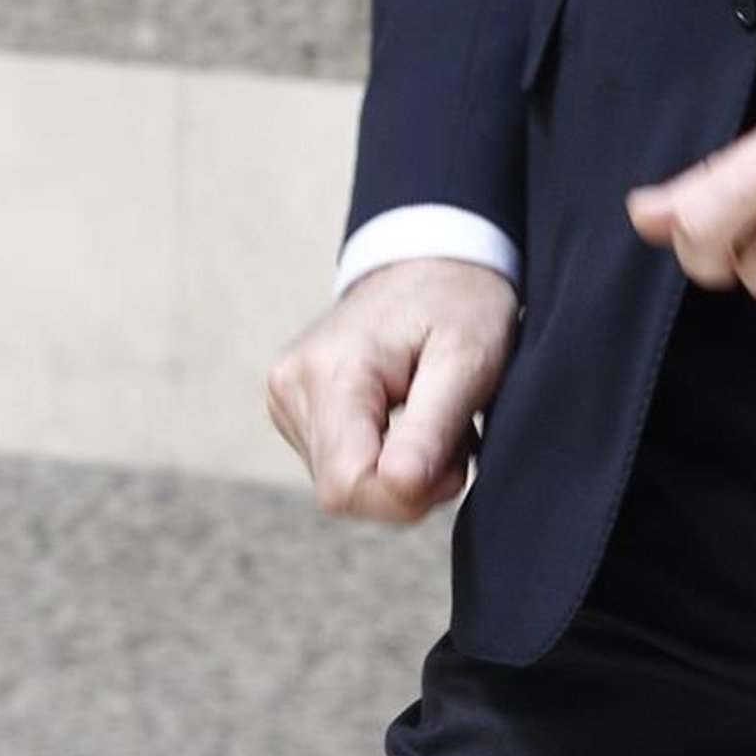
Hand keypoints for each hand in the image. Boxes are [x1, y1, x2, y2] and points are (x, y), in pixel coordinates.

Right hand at [264, 258, 519, 522]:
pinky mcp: (295, 408)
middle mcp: (292, 385)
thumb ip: (432, 427)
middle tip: (452, 437)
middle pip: (342, 492)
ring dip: (397, 474)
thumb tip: (400, 487)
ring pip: (340, 485)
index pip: (347, 484)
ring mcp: (287, 397)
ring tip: (431, 418)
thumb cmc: (458, 300)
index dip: (406, 497)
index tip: (455, 461)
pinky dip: (381, 460)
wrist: (431, 259)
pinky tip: (406, 421)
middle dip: (406, 485)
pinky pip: (338, 466)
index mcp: (331, 369)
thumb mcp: (468, 357)